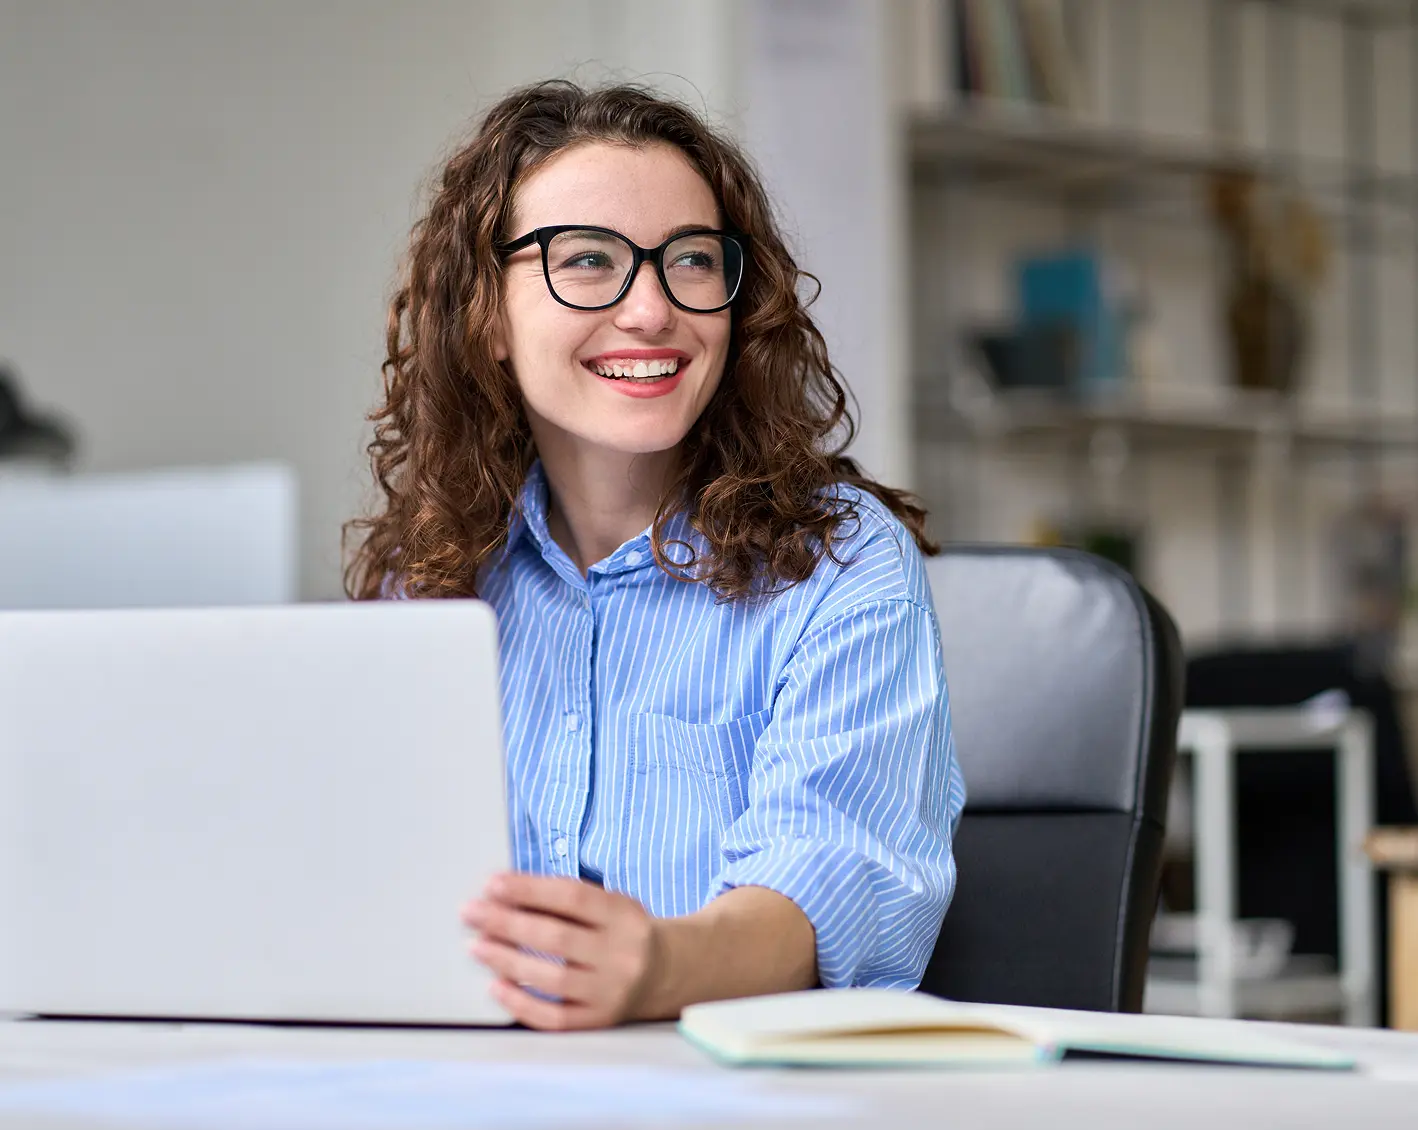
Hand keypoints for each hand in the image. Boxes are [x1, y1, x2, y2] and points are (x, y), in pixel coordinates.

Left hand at [461, 873, 662, 1029]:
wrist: (665, 972)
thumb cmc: (621, 930)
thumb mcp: (608, 904)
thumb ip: (564, 899)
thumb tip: (504, 893)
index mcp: (623, 914)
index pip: (571, 896)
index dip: (529, 889)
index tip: (492, 884)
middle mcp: (621, 953)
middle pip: (556, 937)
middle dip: (506, 923)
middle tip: (471, 913)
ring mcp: (611, 990)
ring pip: (552, 978)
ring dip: (507, 961)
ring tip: (477, 946)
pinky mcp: (600, 1020)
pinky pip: (555, 1017)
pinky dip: (521, 1003)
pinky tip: (496, 987)